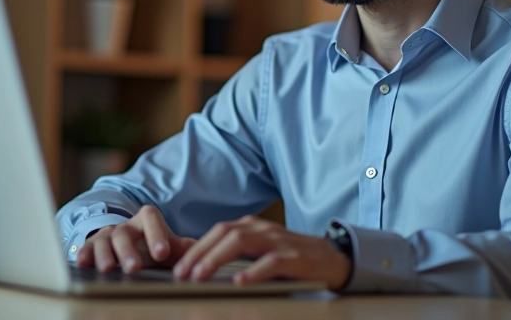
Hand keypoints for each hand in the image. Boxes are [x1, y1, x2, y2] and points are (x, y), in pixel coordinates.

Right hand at [75, 205, 196, 273]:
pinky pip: (86, 248)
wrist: (127, 244)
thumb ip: (182, 248)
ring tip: (108, 269)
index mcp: (146, 221)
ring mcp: (106, 235)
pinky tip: (84, 263)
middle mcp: (125, 226)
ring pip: (104, 240)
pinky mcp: (91, 246)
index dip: (156, 234)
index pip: (151, 219)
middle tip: (134, 267)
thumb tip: (201, 250)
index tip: (163, 253)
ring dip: (106, 255)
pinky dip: (84, 255)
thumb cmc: (150, 247)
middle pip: (125, 233)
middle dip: (128, 251)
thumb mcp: (167, 246)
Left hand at [172, 215, 351, 289]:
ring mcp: (278, 241)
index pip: (217, 232)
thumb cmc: (291, 259)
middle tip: (181, 274)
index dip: (195, 248)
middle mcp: (262, 229)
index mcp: (252, 227)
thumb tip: (201, 267)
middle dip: (199, 253)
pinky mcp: (294, 257)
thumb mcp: (261, 253)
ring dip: (216, 258)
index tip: (177, 267)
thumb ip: (237, 255)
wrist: (333, 259)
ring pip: (241, 241)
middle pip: (224, 233)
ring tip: (200, 276)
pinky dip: (253, 272)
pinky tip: (239, 282)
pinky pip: (271, 262)